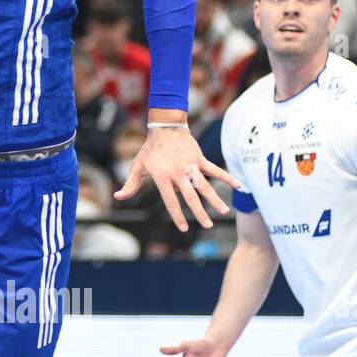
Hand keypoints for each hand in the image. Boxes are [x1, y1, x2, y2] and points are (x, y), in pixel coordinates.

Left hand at [115, 127, 238, 230]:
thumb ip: (131, 184)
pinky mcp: (199, 159)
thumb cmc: (150, 150)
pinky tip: (238, 186)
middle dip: (199, 212)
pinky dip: (227, 177)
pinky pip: (214, 170)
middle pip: (190, 197)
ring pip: (204, 186)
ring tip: (224, 212)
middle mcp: (177, 174)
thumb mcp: (137, 166)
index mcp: (162, 178)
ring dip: (215, 199)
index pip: (171, 201)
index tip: (184, 228)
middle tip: (208, 225)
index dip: (177, 215)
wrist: (165, 128)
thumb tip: (118, 196)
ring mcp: (190, 166)